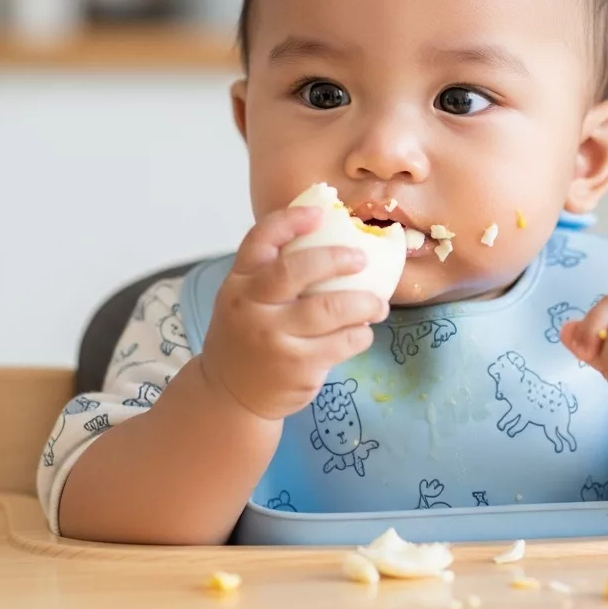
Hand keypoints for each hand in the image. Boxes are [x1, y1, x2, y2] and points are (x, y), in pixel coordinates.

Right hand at [200, 207, 387, 419]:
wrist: (230, 395)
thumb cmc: (248, 334)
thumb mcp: (245, 299)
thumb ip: (272, 273)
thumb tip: (330, 235)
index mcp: (238, 283)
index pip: (260, 240)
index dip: (289, 221)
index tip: (318, 213)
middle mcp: (251, 307)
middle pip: (295, 271)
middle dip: (336, 259)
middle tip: (361, 259)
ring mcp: (274, 339)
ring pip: (330, 309)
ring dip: (364, 303)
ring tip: (377, 305)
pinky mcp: (298, 367)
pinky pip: (343, 342)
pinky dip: (361, 334)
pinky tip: (361, 332)